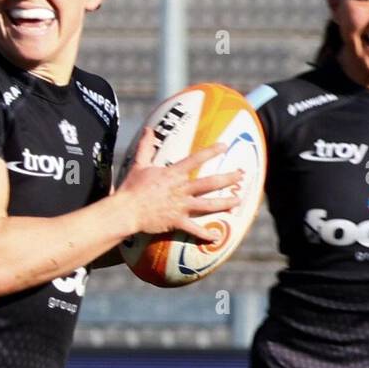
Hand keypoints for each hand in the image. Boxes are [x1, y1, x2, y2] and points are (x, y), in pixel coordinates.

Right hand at [118, 130, 242, 240]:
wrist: (127, 210)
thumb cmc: (131, 188)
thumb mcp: (139, 164)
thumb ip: (146, 147)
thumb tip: (148, 129)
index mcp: (173, 174)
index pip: (197, 159)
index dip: (212, 151)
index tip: (225, 146)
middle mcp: (181, 189)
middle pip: (210, 182)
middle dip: (228, 178)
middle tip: (242, 175)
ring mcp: (181, 206)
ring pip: (208, 204)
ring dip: (225, 203)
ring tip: (239, 201)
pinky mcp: (176, 221)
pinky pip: (194, 229)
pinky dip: (205, 235)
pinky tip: (216, 238)